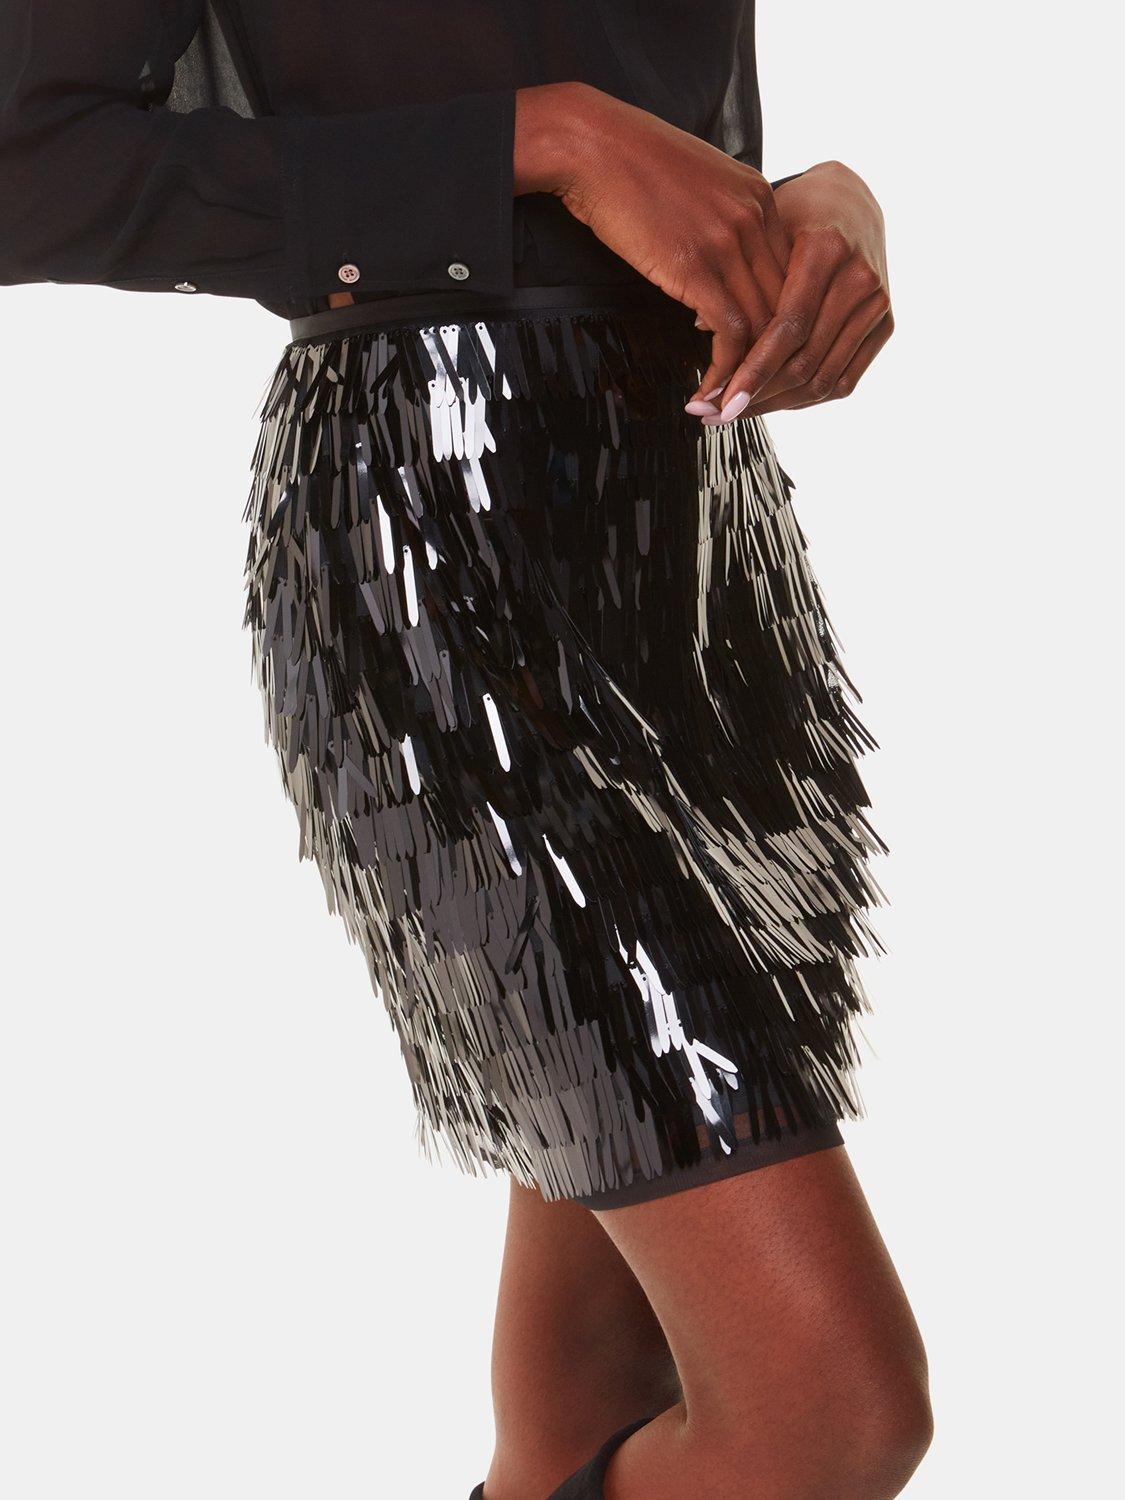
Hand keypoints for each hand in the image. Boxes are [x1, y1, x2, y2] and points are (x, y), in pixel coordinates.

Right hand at [515, 83, 790, 383]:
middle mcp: (757, 219)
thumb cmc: (627, 167)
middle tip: (748, 400)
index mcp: (760, 198)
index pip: (789, 278)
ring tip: (725, 410)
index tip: (752, 361)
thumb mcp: (693, 189)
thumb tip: (710, 289)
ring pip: (765, 328)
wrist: (590, 144)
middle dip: (770, 362)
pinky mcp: (698, 267)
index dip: (773, 327)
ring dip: (747, 379)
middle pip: (786, 307)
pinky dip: (724, 374)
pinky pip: (731, 335)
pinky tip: (704, 395)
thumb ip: (717, 230)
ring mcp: (731, 242)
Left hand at [695, 161, 892, 421]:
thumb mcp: (762, 234)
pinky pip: (843, 380)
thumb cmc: (796, 216)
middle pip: (805, 361)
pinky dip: (804, 399)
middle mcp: (860, 279)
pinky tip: (770, 401)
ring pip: (823, 379)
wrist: (851, 202)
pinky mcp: (884, 324)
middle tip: (712, 415)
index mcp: (827, 250)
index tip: (718, 401)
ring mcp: (877, 304)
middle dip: (756, 396)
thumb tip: (703, 327)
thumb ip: (739, 281)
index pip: (788, 327)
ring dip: (775, 405)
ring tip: (733, 413)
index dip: (753, 370)